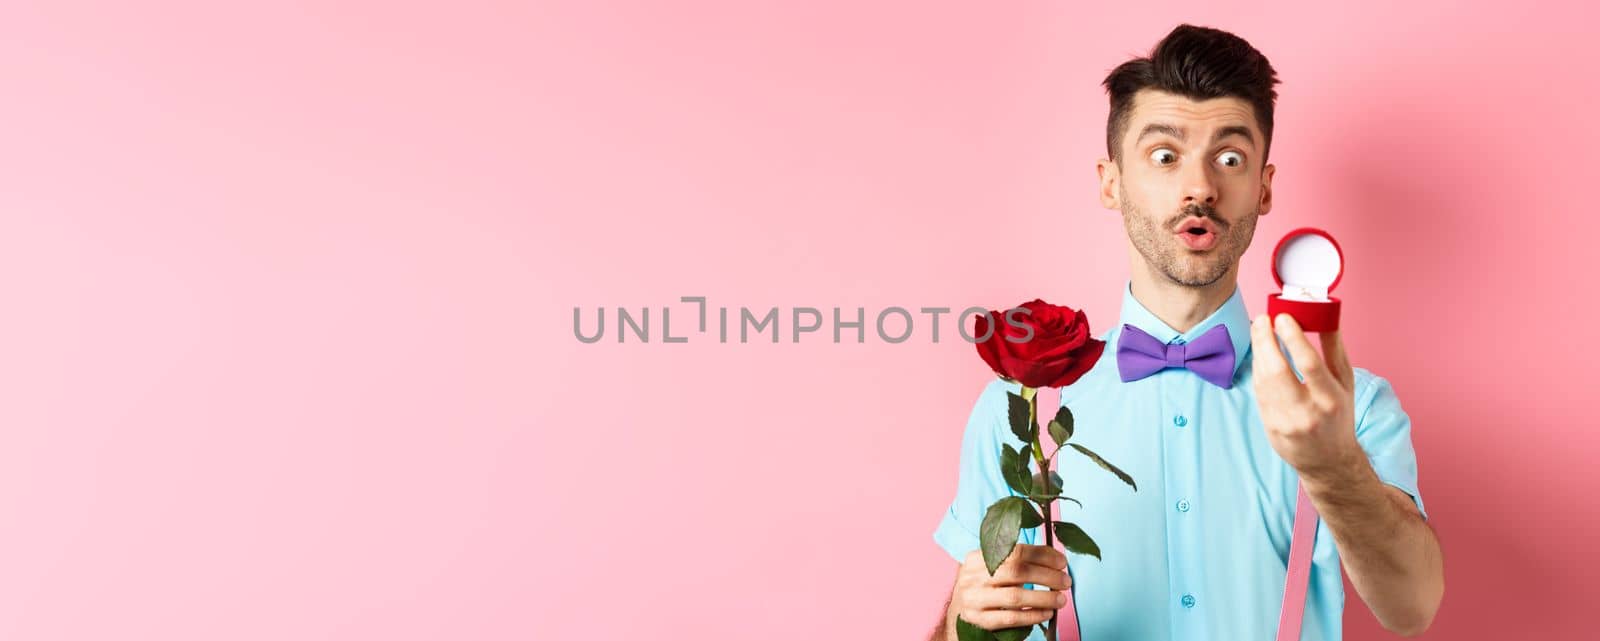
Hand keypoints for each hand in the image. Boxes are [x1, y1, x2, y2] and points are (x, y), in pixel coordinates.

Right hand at [949, 544, 1070, 636]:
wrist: (959, 610)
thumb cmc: (983, 585)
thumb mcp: (989, 567)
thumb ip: (1015, 560)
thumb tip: (1054, 558)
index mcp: (977, 558)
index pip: (1014, 551)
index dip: (1042, 555)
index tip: (1061, 562)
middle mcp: (972, 577)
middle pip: (1016, 572)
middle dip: (1047, 576)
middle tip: (1065, 581)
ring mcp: (974, 599)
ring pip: (1014, 597)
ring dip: (1043, 598)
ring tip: (1061, 599)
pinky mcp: (979, 620)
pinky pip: (1011, 619)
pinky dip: (1033, 616)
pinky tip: (1047, 613)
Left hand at [1249, 313, 1364, 481]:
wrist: (1328, 460)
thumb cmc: (1338, 414)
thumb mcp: (1345, 383)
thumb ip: (1334, 348)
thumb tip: (1326, 314)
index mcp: (1331, 399)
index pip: (1309, 364)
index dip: (1293, 337)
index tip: (1283, 317)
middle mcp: (1307, 412)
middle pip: (1277, 370)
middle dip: (1265, 340)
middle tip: (1263, 320)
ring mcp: (1285, 422)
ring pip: (1263, 380)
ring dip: (1259, 351)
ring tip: (1261, 331)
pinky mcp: (1270, 427)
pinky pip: (1259, 391)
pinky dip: (1258, 369)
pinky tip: (1261, 355)